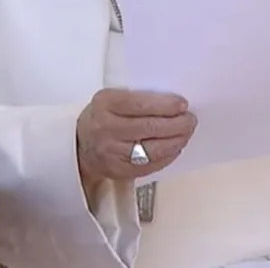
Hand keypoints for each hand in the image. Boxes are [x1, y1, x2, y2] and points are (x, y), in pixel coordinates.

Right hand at [76, 88, 196, 183]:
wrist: (78, 145)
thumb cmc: (103, 117)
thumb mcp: (112, 98)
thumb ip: (138, 98)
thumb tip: (175, 103)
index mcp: (106, 104)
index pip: (141, 104)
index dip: (166, 105)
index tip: (183, 105)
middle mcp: (106, 128)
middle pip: (150, 128)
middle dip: (177, 124)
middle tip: (191, 120)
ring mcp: (111, 152)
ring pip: (152, 150)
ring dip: (176, 141)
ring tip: (186, 134)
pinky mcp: (118, 170)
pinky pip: (149, 166)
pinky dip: (167, 157)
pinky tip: (175, 148)